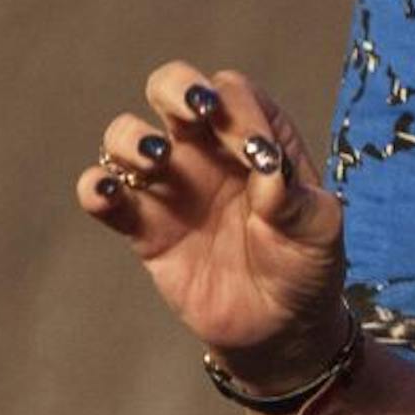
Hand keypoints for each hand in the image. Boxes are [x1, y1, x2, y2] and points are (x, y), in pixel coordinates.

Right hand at [76, 62, 345, 391]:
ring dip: (131, 137)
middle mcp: (209, 149)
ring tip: (155, 159)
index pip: (235, 94)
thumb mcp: (319, 229)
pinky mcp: (144, 227)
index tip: (257, 154)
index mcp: (257, 136)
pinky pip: (105, 196)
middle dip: (176, 87)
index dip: (240, 110)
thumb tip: (267, 169)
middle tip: (192, 110)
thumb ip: (295, 198)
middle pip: (173, 89)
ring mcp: (172, 185)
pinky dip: (94, 187)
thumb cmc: (307, 264)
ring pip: (128, 135)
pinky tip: (106, 192)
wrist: (280, 327)